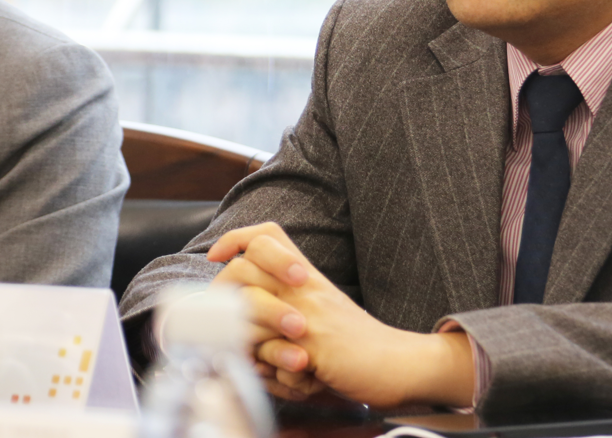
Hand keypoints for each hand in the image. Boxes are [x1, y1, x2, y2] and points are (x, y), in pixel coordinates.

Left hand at [207, 223, 474, 408]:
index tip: (217, 257)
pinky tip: (291, 376)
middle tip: (228, 327)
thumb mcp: (314, 317)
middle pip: (243, 267)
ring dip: (246, 343)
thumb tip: (233, 327)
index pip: (266, 235)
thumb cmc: (351, 347)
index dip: (236, 238)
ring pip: (247, 309)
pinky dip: (269, 371)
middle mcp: (305, 287)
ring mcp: (309, 312)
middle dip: (222, 299)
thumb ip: (279, 313)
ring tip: (265, 362)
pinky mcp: (315, 342)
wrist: (394, 364)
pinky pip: (268, 351)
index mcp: (305, 277)